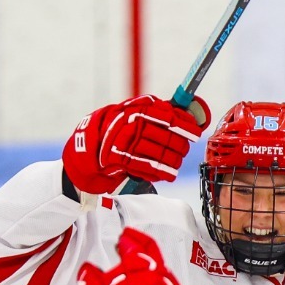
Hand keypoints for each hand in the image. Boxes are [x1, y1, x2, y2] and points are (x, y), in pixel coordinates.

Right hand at [61, 95, 211, 195]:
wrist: (89, 150)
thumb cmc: (117, 130)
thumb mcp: (133, 113)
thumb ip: (157, 111)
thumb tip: (189, 110)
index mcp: (137, 109)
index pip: (168, 116)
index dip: (186, 125)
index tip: (195, 132)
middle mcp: (132, 124)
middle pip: (169, 136)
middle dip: (181, 145)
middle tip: (184, 149)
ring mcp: (127, 142)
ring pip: (162, 153)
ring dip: (174, 160)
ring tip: (176, 162)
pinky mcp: (122, 160)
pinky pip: (150, 168)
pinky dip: (163, 172)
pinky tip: (169, 174)